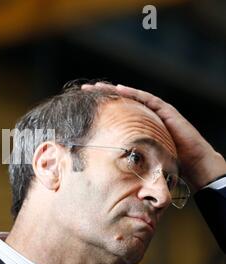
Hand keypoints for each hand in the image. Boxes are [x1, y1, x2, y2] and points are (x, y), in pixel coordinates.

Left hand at [82, 82, 225, 190]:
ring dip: (114, 90)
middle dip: (103, 94)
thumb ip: (124, 155)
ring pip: (131, 96)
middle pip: (120, 101)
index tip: (83, 104)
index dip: (101, 107)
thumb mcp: (139, 158)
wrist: (192, 163)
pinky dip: (134, 93)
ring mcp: (155, 111)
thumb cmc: (166, 163)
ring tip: (97, 86)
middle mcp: (145, 115)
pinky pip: (148, 99)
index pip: (116, 112)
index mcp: (137, 125)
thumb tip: (103, 164)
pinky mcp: (166, 111)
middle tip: (85, 89)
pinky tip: (120, 89)